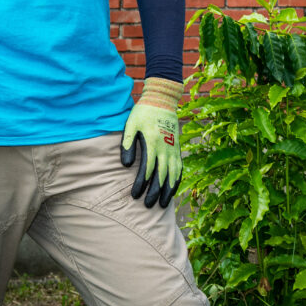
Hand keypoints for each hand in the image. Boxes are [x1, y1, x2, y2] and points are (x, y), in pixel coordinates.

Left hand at [120, 78, 183, 208]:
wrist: (162, 100)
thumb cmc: (142, 113)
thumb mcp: (130, 125)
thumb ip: (127, 144)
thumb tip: (126, 166)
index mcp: (153, 142)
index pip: (147, 169)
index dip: (141, 184)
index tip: (134, 195)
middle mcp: (165, 148)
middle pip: (161, 175)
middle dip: (154, 192)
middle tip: (148, 205)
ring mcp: (174, 149)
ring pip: (173, 174)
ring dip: (168, 190)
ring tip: (163, 205)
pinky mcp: (177, 148)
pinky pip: (179, 167)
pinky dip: (177, 180)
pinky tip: (173, 190)